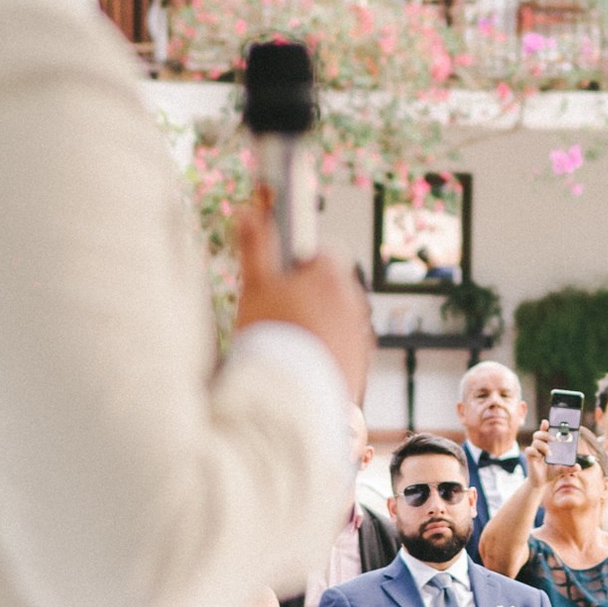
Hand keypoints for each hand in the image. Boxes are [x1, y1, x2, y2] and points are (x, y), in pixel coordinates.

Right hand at [235, 189, 370, 396]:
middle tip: (273, 313)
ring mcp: (359, 333)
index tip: (276, 276)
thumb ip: (255, 244)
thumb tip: (248, 210)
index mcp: (331, 273)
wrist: (293, 396)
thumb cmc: (272, 335)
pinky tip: (298, 364)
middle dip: (303, 293)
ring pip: (332, 318)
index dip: (293, 262)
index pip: (317, 251)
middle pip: (325, 286)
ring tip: (284, 342)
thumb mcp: (255, 284)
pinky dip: (322, 350)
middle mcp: (353, 300)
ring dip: (313, 323)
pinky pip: (339, 347)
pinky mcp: (359, 363)